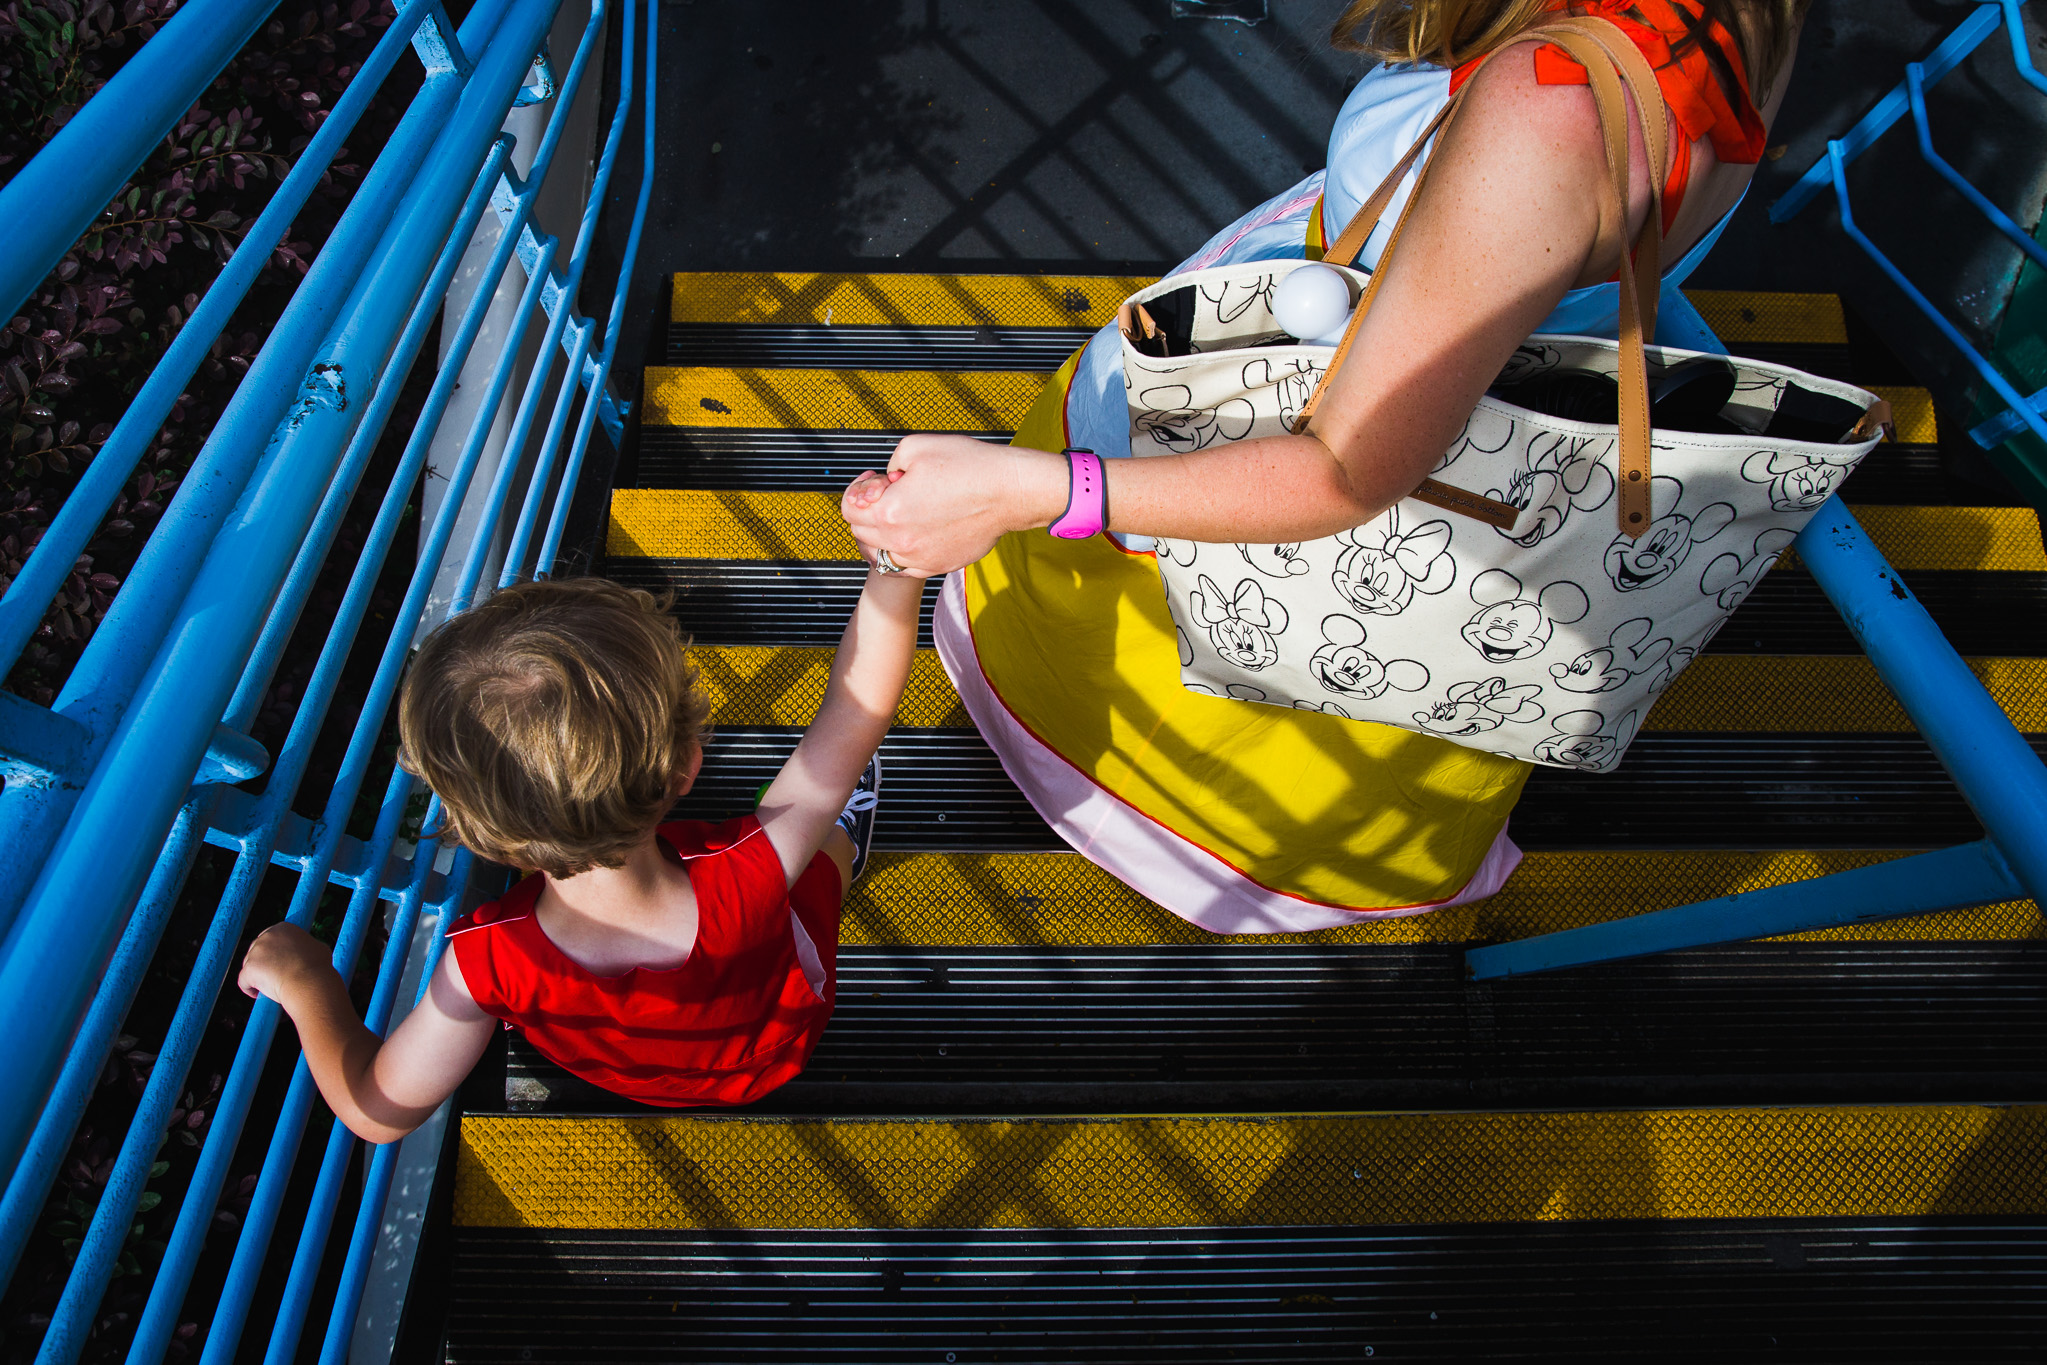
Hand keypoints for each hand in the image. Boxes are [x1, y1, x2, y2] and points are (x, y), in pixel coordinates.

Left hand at [238, 923, 329, 1001]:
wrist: (309, 981)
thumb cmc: (318, 967)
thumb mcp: (318, 947)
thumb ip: (306, 945)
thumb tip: (309, 949)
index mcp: (283, 928)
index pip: (270, 937)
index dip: (273, 951)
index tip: (279, 962)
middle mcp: (267, 936)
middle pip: (256, 949)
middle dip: (262, 962)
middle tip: (272, 975)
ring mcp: (256, 952)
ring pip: (249, 965)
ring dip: (256, 975)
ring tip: (269, 987)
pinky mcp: (248, 969)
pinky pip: (243, 981)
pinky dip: (249, 988)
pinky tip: (257, 995)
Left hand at [840, 436, 1067, 575]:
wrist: (1009, 491)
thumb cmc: (969, 466)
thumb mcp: (914, 447)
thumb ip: (888, 465)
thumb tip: (887, 480)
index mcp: (889, 511)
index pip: (849, 509)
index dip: (858, 489)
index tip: (875, 481)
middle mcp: (901, 541)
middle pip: (861, 532)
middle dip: (868, 510)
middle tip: (890, 493)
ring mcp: (920, 558)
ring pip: (880, 554)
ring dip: (880, 535)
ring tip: (898, 516)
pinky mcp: (939, 566)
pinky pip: (904, 568)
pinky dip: (900, 553)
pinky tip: (911, 535)